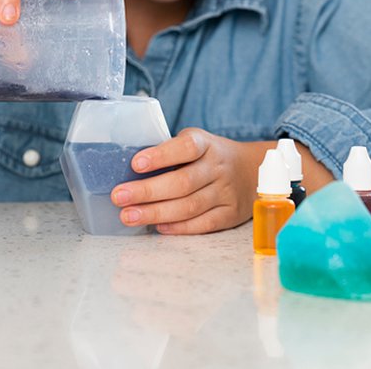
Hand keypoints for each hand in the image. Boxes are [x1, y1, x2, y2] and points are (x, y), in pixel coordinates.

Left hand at [110, 129, 274, 234]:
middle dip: (147, 191)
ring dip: (156, 213)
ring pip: (189, 206)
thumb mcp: (195, 143)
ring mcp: (225, 192)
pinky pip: (203, 224)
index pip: (185, 147)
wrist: (252, 170)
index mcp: (206, 144)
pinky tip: (157, 227)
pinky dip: (178, 227)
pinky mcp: (229, 214)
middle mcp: (217, 167)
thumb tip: (127, 170)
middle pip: (182, 182)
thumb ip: (169, 152)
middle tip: (119, 196)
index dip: (160, 156)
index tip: (135, 164)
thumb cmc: (209, 156)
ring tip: (129, 216)